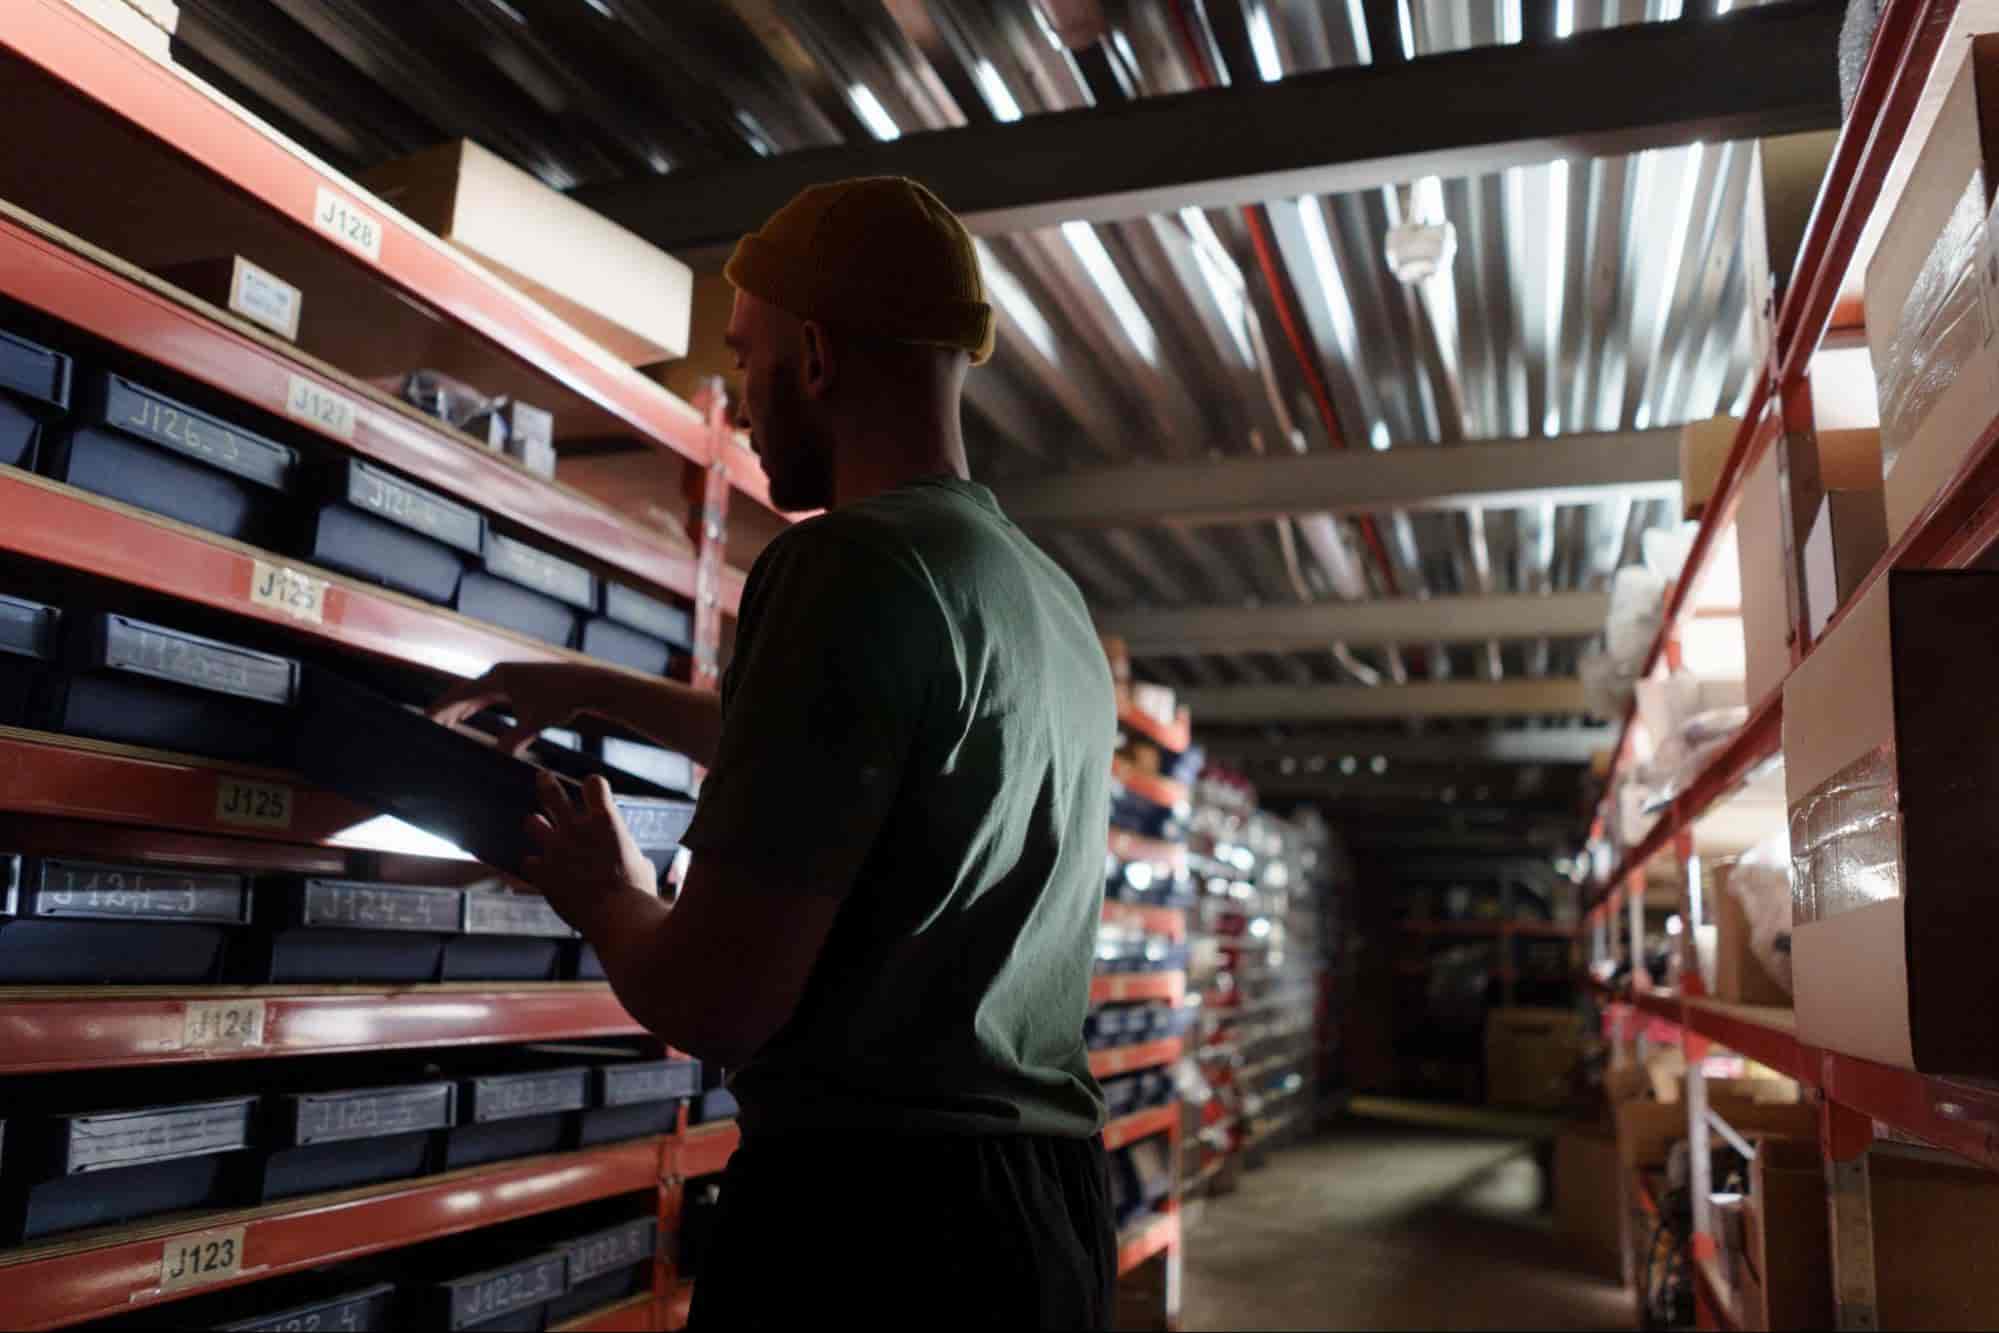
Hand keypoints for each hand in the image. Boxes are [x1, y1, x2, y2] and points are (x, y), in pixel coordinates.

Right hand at [430, 661, 612, 753]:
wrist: (586, 684)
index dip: (441, 708)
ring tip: (438, 724)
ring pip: (474, 694)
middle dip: (444, 709)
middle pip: (463, 692)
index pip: (461, 694)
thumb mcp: (535, 722)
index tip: (423, 718)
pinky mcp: (516, 683)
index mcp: (498, 678)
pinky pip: (487, 696)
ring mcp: (507, 677)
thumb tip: (496, 757)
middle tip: (424, 725)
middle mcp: (499, 674)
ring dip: (457, 708)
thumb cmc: (562, 699)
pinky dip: (474, 707)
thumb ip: (514, 740)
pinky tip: (466, 718)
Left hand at [521, 773, 658, 935]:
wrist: (618, 918)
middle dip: (546, 784)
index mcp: (606, 821)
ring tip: (536, 825)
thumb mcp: (642, 864)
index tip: (594, 791)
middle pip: (552, 794)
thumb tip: (633, 858)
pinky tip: (540, 873)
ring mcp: (556, 849)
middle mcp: (577, 829)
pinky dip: (535, 866)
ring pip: (532, 823)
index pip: (594, 783)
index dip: (593, 785)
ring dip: (536, 825)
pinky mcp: (543, 872)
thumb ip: (629, 853)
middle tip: (542, 777)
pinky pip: (529, 862)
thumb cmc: (638, 892)